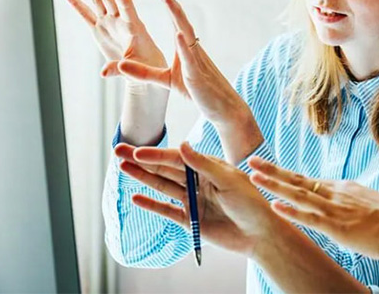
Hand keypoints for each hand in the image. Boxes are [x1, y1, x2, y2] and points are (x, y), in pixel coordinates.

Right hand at [62, 0, 167, 81]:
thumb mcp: (137, 69)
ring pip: (98, 0)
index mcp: (134, 26)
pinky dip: (76, 3)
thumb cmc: (148, 67)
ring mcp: (109, 23)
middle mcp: (120, 20)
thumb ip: (120, 69)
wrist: (146, 69)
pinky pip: (85, 14)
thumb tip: (103, 74)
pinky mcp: (100, 30)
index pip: (126, 5)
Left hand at [115, 0, 248, 125]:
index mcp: (185, 47)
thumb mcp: (166, 80)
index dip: (165, 0)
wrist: (222, 108)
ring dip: (176, 15)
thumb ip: (144, 73)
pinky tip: (178, 33)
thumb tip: (121, 64)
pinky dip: (183, 45)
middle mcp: (192, 47)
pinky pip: (190, 57)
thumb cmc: (197, 92)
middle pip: (179, 18)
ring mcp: (196, 59)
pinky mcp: (196, 74)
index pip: (174, 19)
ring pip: (186, 32)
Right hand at [115, 142, 281, 256]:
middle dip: (142, 160)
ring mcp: (193, 200)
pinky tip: (135, 197)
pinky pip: (167, 211)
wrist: (260, 233)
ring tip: (122, 168)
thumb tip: (182, 145)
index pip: (177, 158)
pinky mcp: (191, 220)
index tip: (138, 151)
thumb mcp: (229, 180)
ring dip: (143, 177)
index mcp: (208, 167)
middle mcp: (198, 181)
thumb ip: (203, 164)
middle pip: (165, 169)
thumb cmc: (251, 202)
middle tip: (118, 150)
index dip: (156, 155)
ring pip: (163, 186)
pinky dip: (151, 204)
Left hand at [248, 156, 378, 263]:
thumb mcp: (368, 204)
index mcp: (343, 188)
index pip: (308, 180)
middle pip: (298, 179)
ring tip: (253, 177)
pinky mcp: (338, 227)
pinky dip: (291, 212)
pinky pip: (310, 218)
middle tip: (251, 160)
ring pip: (299, 194)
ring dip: (274, 185)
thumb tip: (342, 206)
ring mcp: (336, 209)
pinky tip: (275, 206)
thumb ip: (351, 203)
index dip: (285, 174)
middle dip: (272, 170)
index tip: (267, 167)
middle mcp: (336, 193)